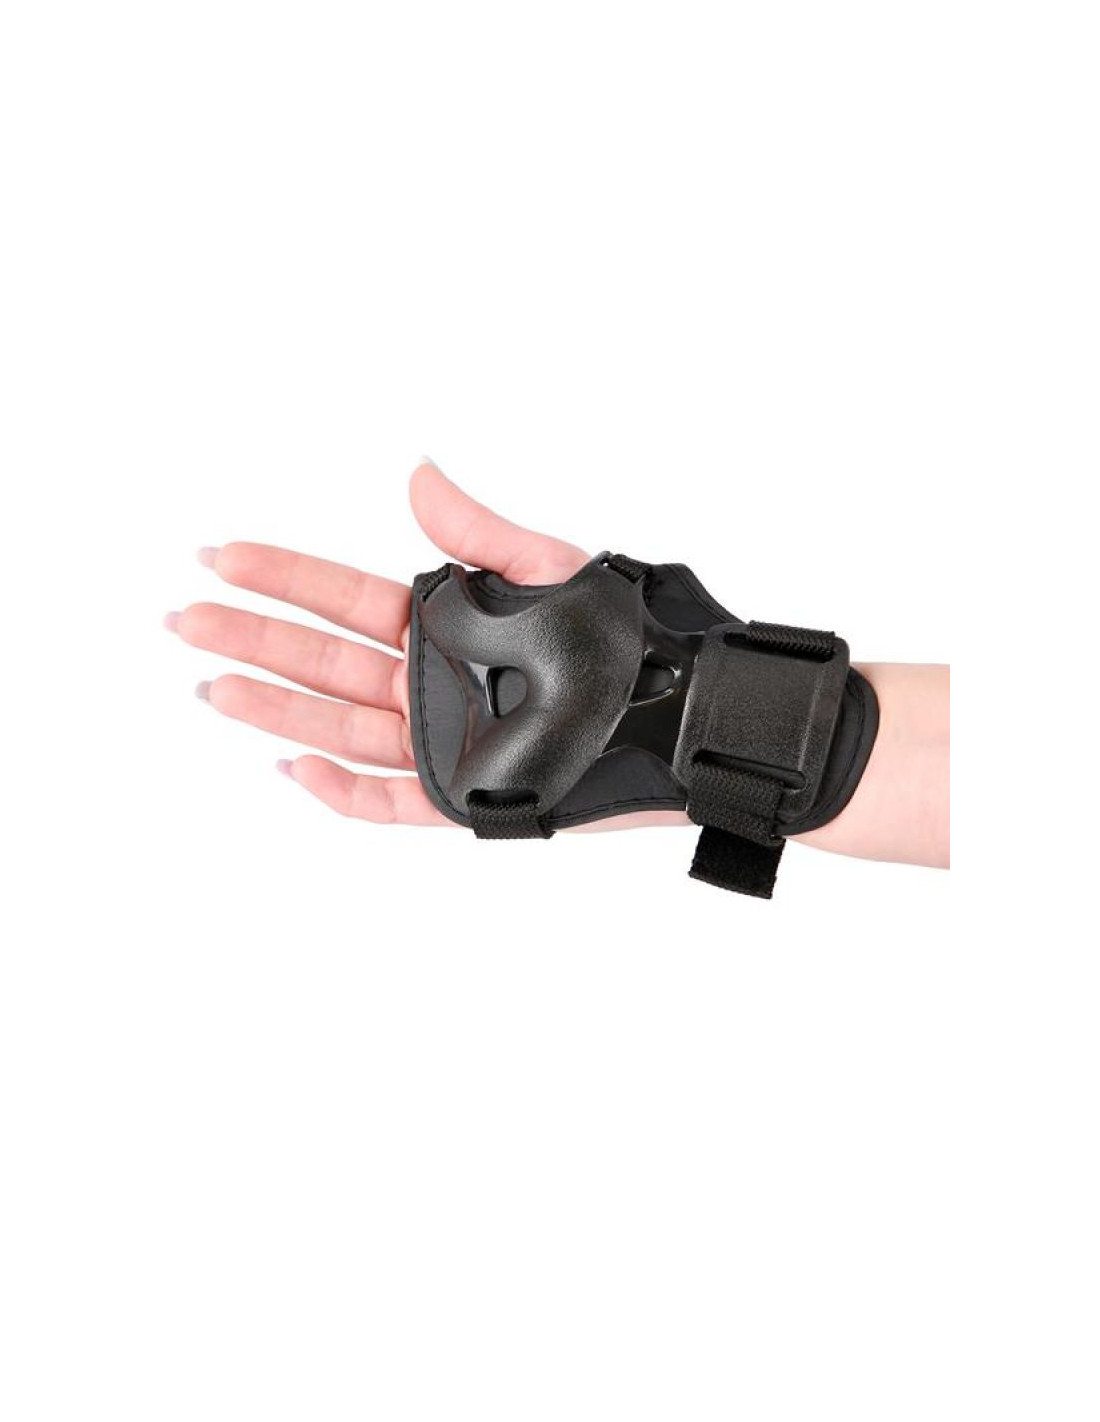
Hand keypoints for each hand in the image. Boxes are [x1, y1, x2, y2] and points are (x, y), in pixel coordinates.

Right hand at [167, 461, 687, 829]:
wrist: (679, 713)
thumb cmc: (624, 637)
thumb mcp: (551, 571)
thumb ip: (477, 534)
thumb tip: (415, 474)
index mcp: (446, 622)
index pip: (344, 597)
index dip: (281, 575)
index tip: (220, 554)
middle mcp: (431, 681)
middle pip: (321, 661)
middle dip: (251, 638)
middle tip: (185, 619)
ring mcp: (441, 741)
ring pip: (337, 726)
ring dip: (273, 707)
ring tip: (211, 686)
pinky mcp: (464, 798)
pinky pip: (384, 798)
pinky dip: (334, 789)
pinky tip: (289, 763)